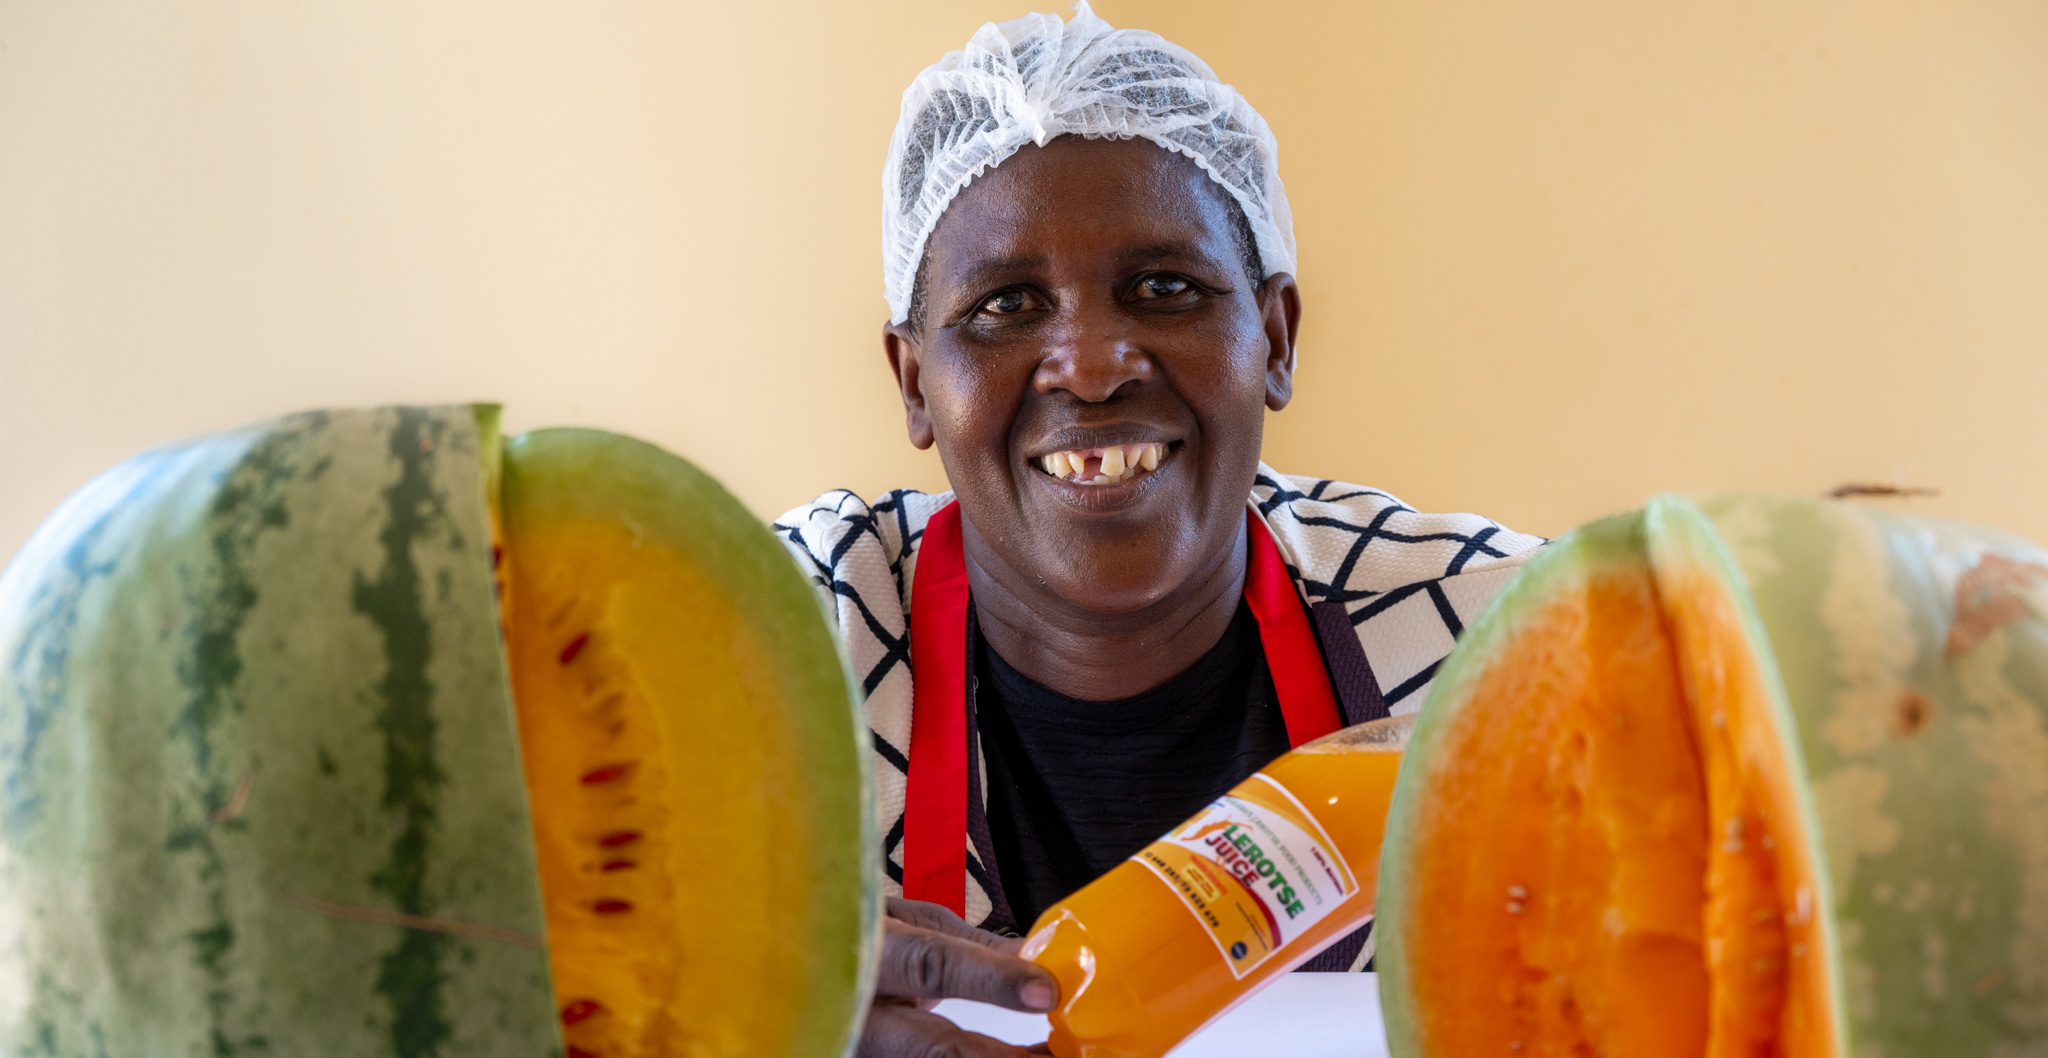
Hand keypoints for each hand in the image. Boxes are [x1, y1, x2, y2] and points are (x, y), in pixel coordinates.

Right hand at [859, 897, 1059, 1056]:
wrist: (805, 964)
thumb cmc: (862, 936)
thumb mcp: (912, 924)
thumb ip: (974, 948)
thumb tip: (1040, 960)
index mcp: (870, 950)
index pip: (932, 964)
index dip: (991, 980)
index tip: (1046, 992)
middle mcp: (858, 1011)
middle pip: (937, 1049)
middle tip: (1065, 1056)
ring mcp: (863, 1048)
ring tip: (1060, 1057)